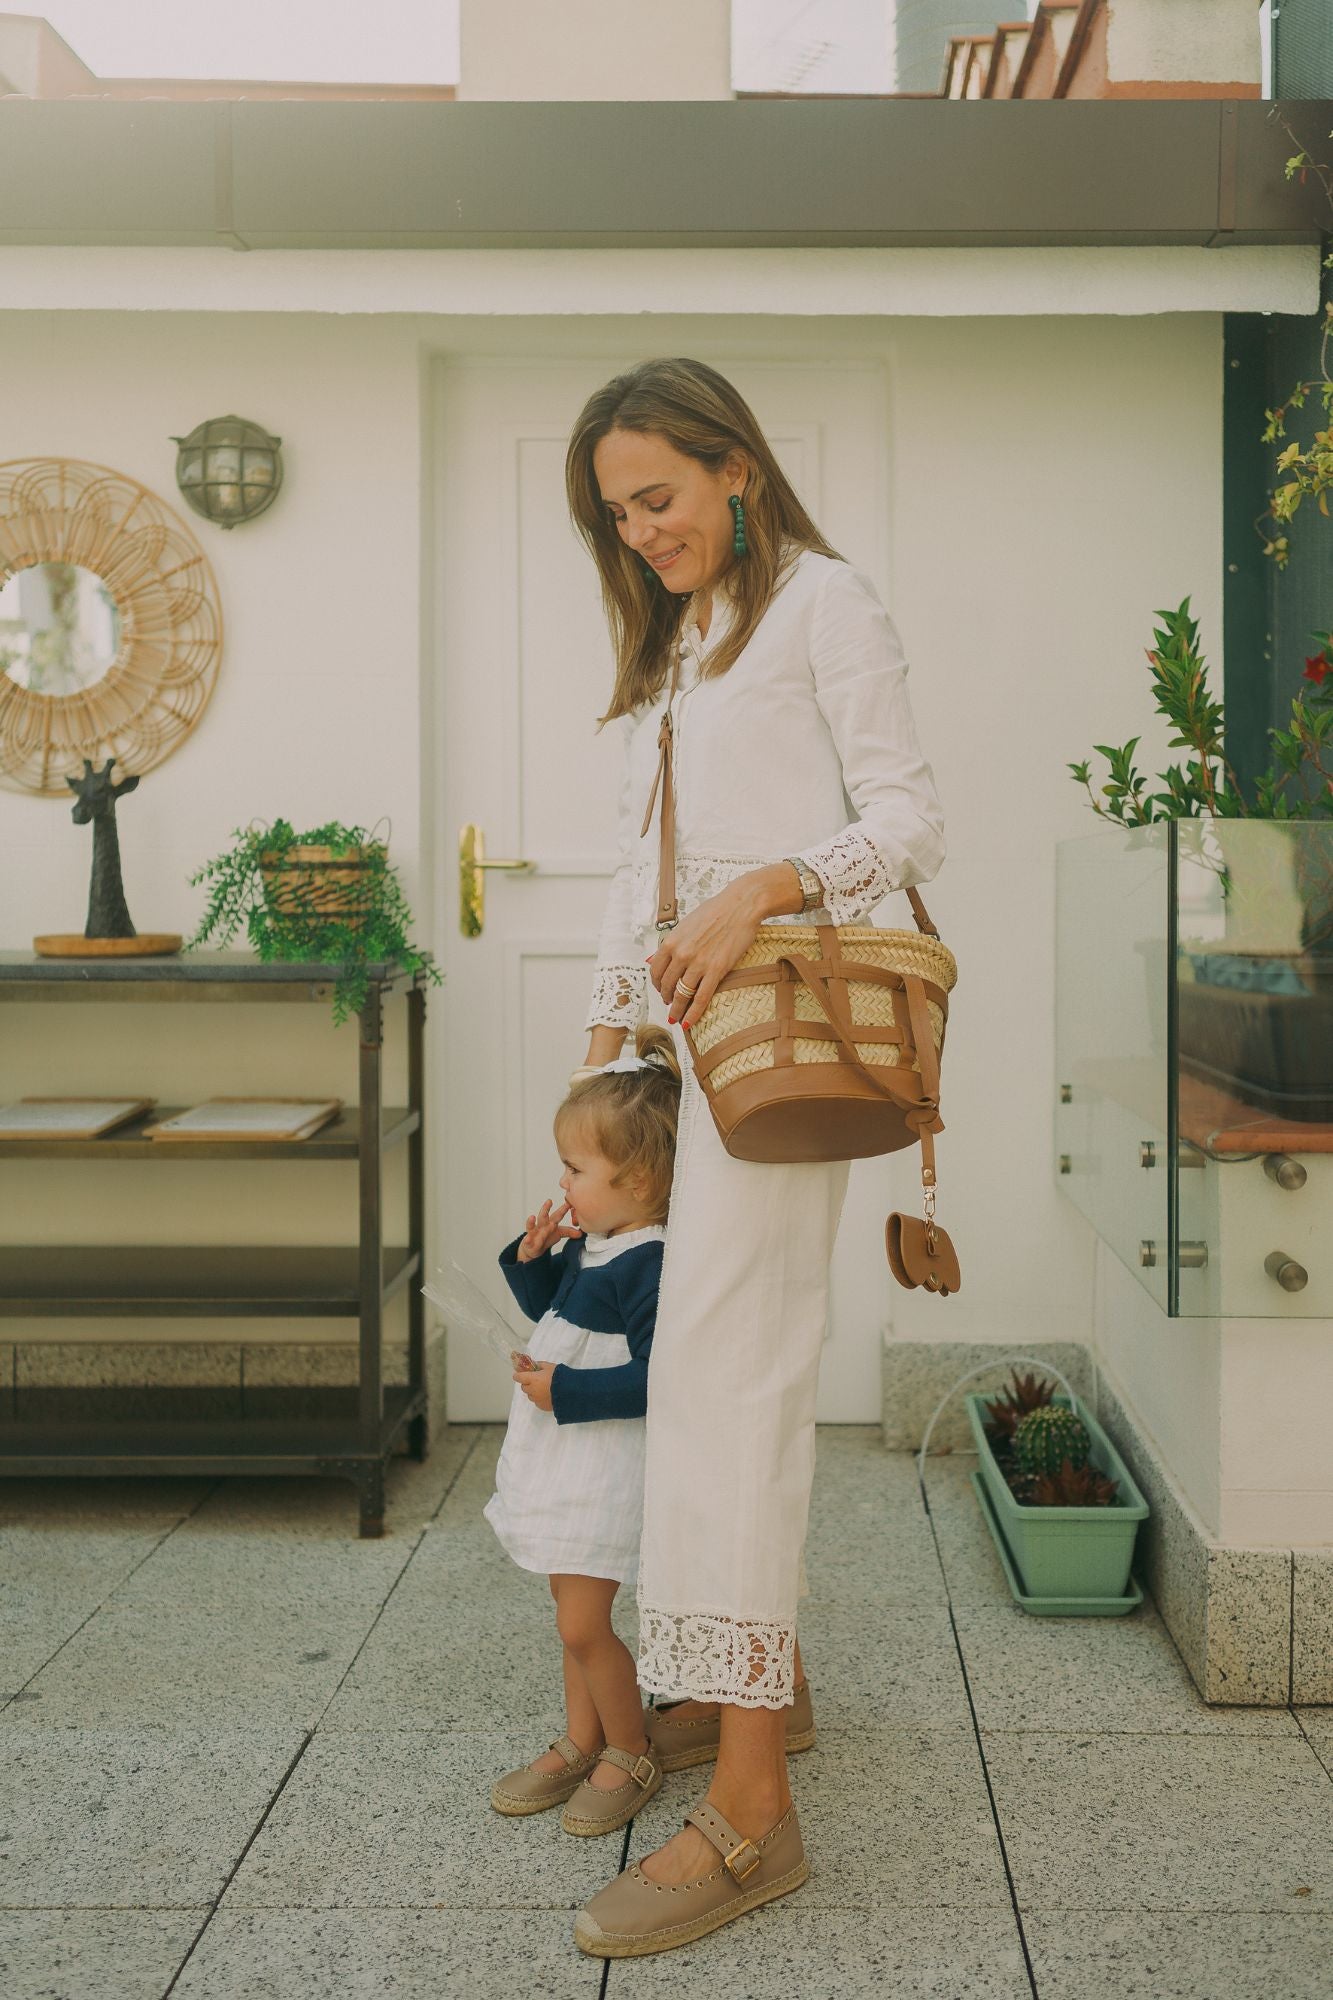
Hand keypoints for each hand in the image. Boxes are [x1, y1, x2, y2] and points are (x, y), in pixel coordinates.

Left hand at [514, 1359, 555, 1409]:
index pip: (518, 1377)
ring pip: (530, 1395)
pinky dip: (539, 1399)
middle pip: (523, 1387)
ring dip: (533, 1392)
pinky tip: (548, 1395)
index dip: (519, 1375)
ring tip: (544, 1389)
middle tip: (535, 1380)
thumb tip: (533, 1365)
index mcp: (533, 1379)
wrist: (571, 1391)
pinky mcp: (542, 1406)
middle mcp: (532, 1390)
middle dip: (527, 1383)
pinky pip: (537, 1402)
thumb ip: (539, 1365)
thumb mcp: (550, 1366)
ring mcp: (537, 1400)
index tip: (521, 1374)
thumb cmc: (560, 1376)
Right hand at [516, 1198, 582, 1262]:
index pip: (558, 1215)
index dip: (563, 1209)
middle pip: (544, 1216)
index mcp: (550, 1222)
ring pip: (532, 1225)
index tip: (569, 1202)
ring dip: (532, 1221)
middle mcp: (542, 1225)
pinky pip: (527, 1240)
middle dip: (546, 1208)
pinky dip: (527, 1239)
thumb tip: (581, 1232)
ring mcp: (534, 1232)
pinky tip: (527, 1238)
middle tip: (549, 1201)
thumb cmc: (547, 1237)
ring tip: (532, 1217)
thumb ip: (569, 1232)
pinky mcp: (528, 1241)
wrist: (534, 1248)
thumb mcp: (559, 1233)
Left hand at [646, 881, 765, 1031]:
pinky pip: (701, 998)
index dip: (657, 984)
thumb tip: (653, 958)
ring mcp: (698, 964)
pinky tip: (688, 1023)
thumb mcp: (686, 924)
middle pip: (667, 985)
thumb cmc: (716, 911)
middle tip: (669, 1004)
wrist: (741, 906)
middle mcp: (681, 954)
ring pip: (681, 995)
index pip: (655, 971)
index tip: (661, 989)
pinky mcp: (716, 970)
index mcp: (671, 942)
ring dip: (676, 1010)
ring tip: (676, 1018)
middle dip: (666, 998)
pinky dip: (693, 1014)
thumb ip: (671, 943)